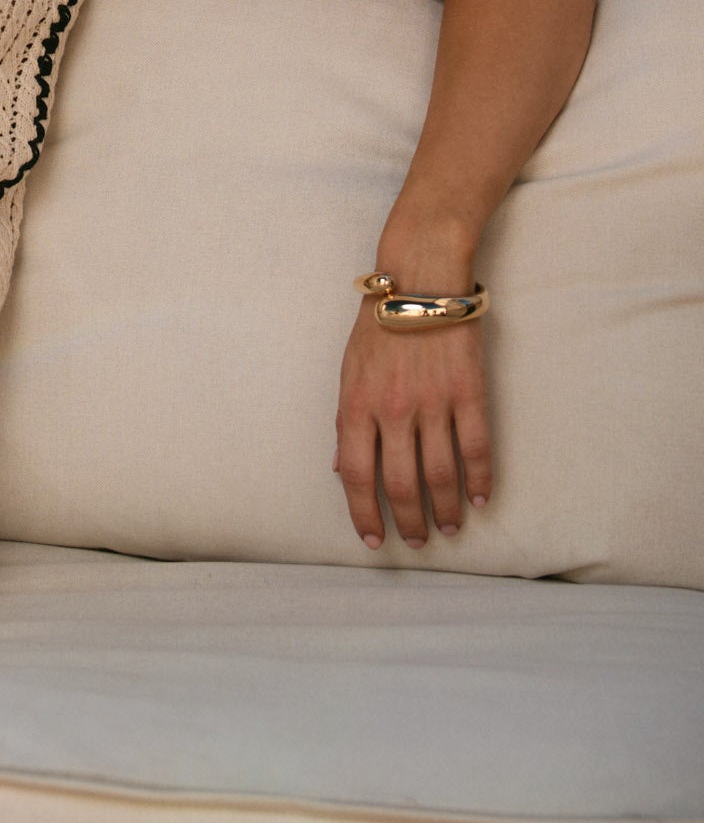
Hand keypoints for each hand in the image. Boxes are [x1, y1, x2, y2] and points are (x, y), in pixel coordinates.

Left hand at [334, 302, 492, 549]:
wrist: (419, 281)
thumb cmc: (377, 327)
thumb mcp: (347, 372)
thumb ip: (346, 421)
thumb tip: (342, 470)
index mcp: (356, 404)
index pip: (356, 475)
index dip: (363, 513)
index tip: (373, 539)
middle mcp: (393, 409)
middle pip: (399, 483)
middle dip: (408, 521)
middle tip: (417, 541)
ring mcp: (433, 402)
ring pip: (441, 474)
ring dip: (445, 510)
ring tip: (448, 529)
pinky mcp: (468, 392)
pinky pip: (477, 447)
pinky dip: (480, 479)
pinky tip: (479, 499)